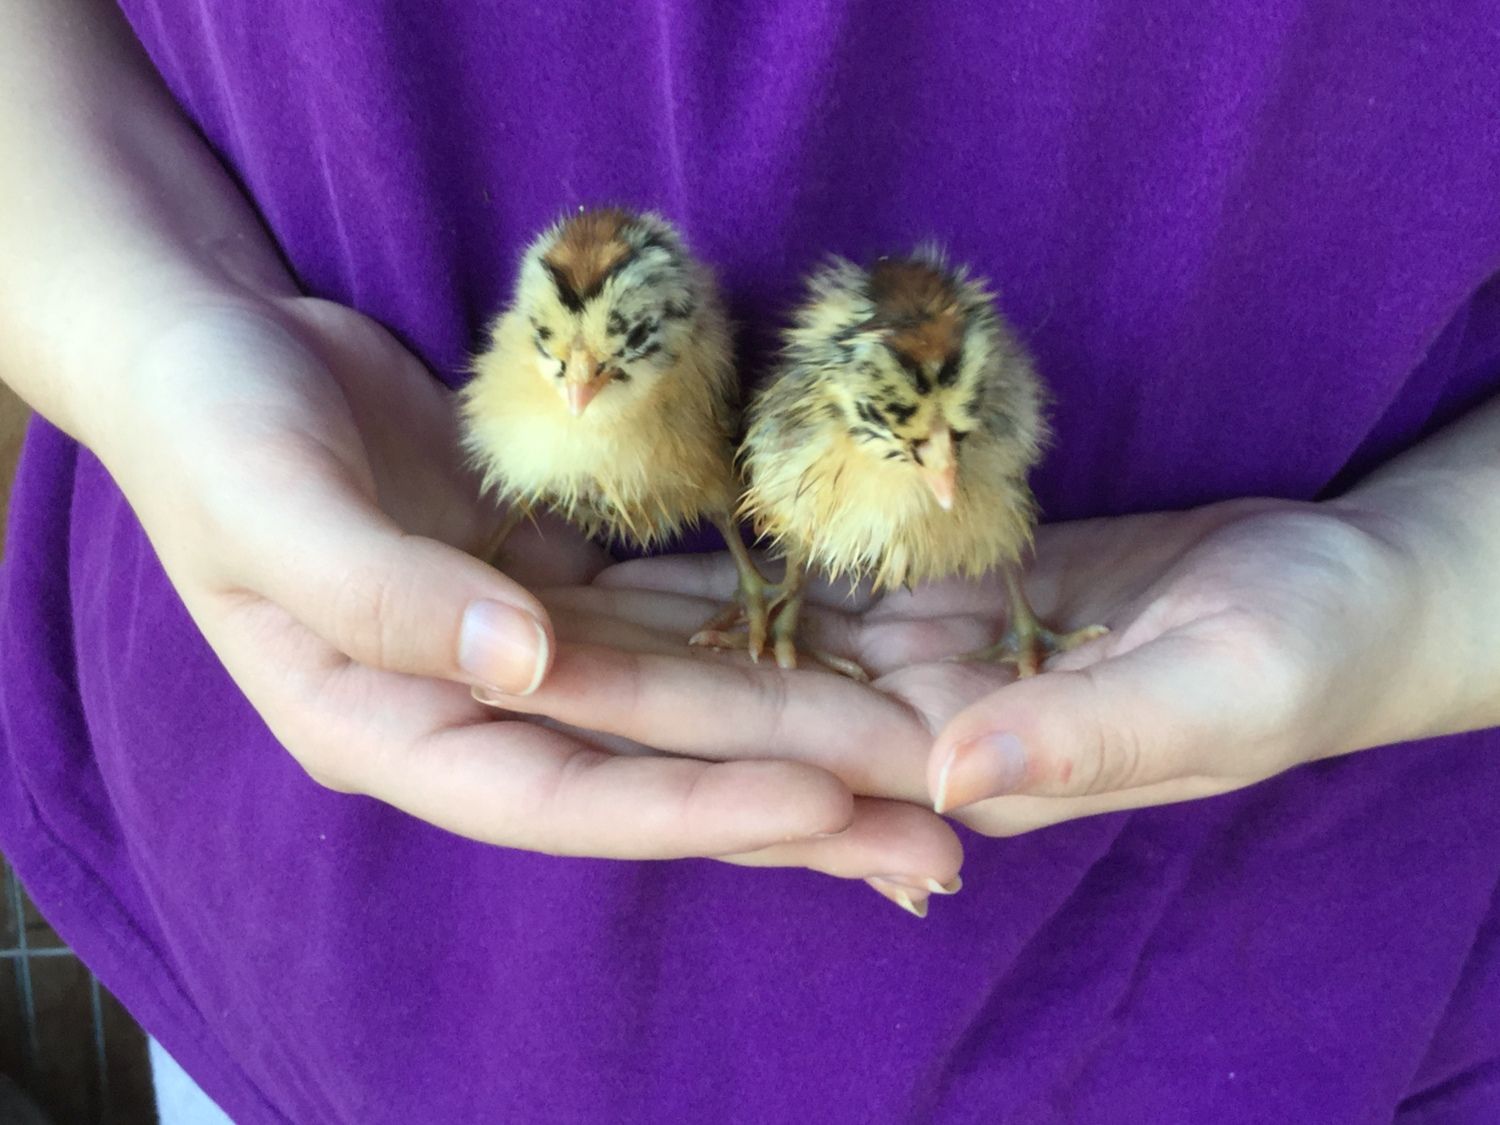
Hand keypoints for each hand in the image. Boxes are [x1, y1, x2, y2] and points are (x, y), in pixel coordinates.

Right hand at [96, 294, 961, 884]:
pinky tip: (849, 652)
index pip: (560, 794)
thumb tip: (523, 665)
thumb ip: (383, 593)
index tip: (823, 802)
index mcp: (387, 728)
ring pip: (681, 707)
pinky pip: (673, 622)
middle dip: (792, 804)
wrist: (212, 349)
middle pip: (651, 771)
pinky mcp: (553, 584)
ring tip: (922, 764)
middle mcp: (470, 710)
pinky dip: (757, 640)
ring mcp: (520, 651)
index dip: (691, 804)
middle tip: (936, 839)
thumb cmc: (210, 429)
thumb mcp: (266, 503)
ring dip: (801, 734)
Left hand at [500, 498, 1424, 854]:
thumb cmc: (1306, 657)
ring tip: (534, 570)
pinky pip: (820, 567)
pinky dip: (740, 546)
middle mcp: (916, 722)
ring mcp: (923, 653)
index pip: (784, 746)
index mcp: (962, 764)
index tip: (552, 673)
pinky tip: (655, 517)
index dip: (665, 712)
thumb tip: (947, 778)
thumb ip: (1083, 739)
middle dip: (620, 660)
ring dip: (655, 605)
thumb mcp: (1214, 698)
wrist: (1345, 598)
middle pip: (743, 688)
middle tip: (492, 618)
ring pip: (764, 628)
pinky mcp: (940, 588)